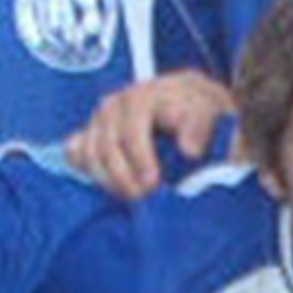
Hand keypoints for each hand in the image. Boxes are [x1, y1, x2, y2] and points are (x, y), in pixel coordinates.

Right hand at [65, 70, 231, 199]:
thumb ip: (202, 127)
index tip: (154, 184)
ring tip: (133, 196)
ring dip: (109, 180)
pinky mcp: (91, 130)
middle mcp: (120, 101)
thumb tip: (189, 150)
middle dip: (124, 176)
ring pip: (89, 152)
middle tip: (145, 197)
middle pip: (106, 144)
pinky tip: (112, 184)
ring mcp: (102, 116)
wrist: (199, 110)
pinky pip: (75, 152)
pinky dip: (89, 170)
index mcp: (149, 94)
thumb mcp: (216, 115)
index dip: (140, 159)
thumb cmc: (209, 115)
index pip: (132, 129)